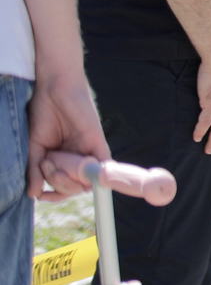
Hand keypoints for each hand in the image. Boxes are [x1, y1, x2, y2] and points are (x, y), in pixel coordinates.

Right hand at [27, 67, 109, 201]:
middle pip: (74, 188)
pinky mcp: (99, 144)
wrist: (55, 89)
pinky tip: (76, 172)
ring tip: (50, 162)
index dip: (53, 195)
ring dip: (66, 181)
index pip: (62, 187)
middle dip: (57, 185)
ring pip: (85, 182)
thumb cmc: (43, 113)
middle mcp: (76, 159)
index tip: (40, 195)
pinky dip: (92, 176)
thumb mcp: (33, 145)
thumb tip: (34, 194)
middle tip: (45, 166)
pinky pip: (102, 168)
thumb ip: (34, 169)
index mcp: (60, 160)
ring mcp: (88, 152)